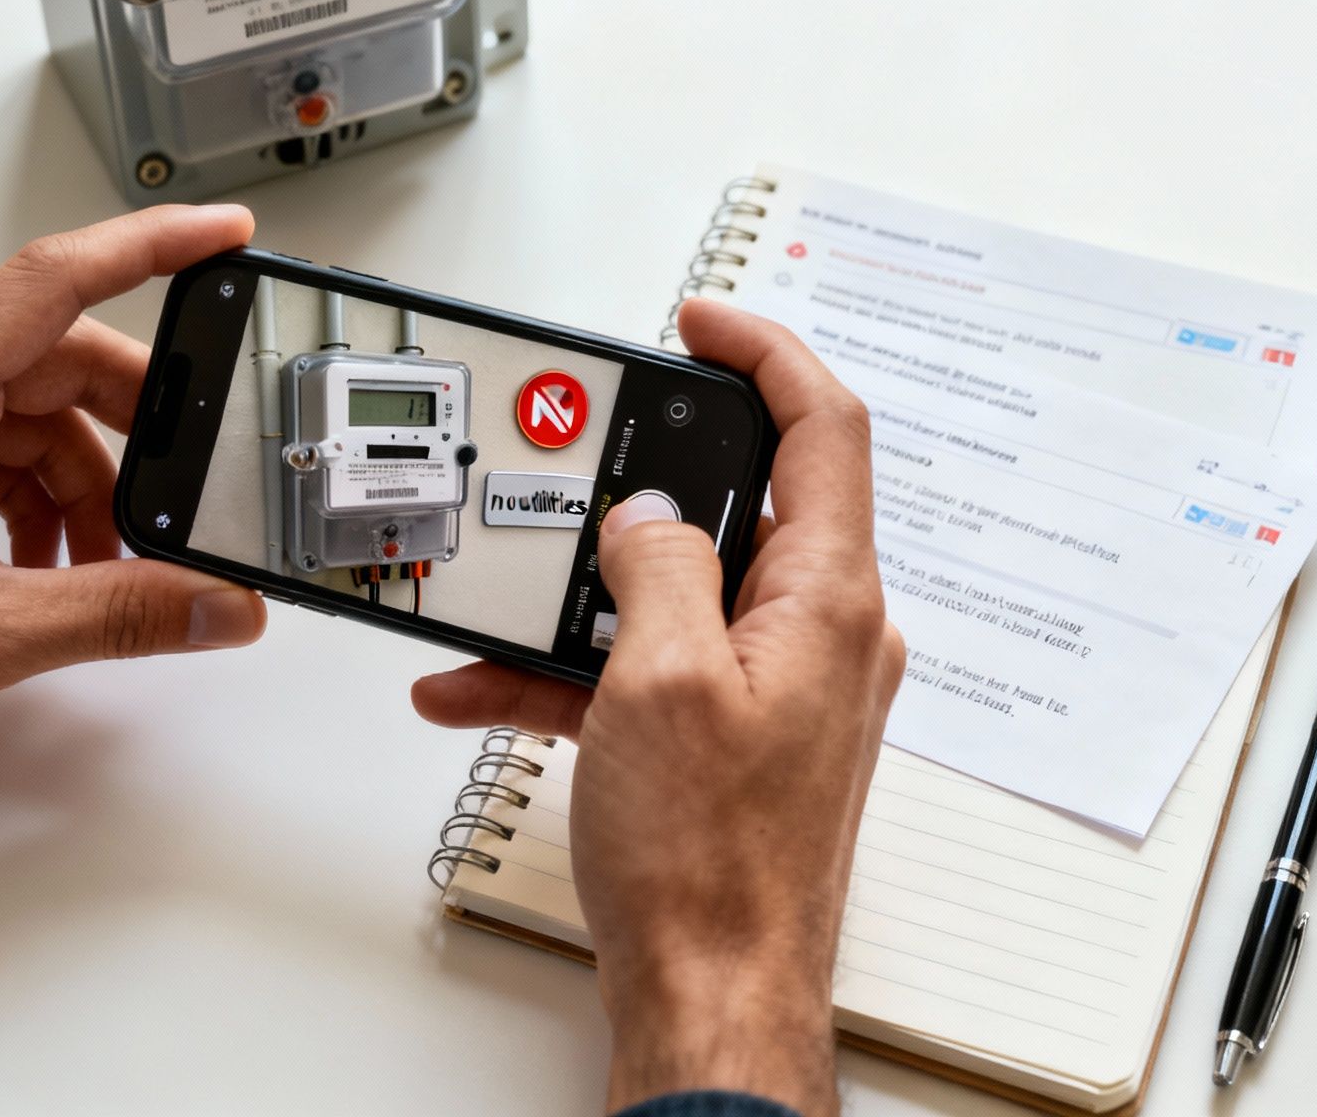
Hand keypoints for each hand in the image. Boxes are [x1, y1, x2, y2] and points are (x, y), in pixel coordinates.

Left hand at [0, 206, 265, 868]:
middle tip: (181, 496)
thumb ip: (125, 611)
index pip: (57, 280)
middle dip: (128, 437)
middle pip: (55, 361)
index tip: (218, 237)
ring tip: (97, 570)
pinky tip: (41, 566)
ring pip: (22, 412)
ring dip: (76, 485)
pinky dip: (27, 496)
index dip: (153, 247)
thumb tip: (217, 604)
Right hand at [413, 298, 905, 1114]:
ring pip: (677, 593)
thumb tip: (642, 517)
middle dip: (639, 488)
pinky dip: (578, 671)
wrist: (714, 995)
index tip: (702, 320)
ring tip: (496, 609)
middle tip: (574, 468)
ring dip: (582, 599)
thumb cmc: (712, 866)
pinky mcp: (736, 737)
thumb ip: (653, 566)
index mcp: (828, 600)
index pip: (824, 426)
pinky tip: (487, 689)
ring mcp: (781, 687)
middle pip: (742, 504)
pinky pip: (656, 669)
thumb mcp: (659, 681)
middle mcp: (821, 635)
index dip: (766, 351)